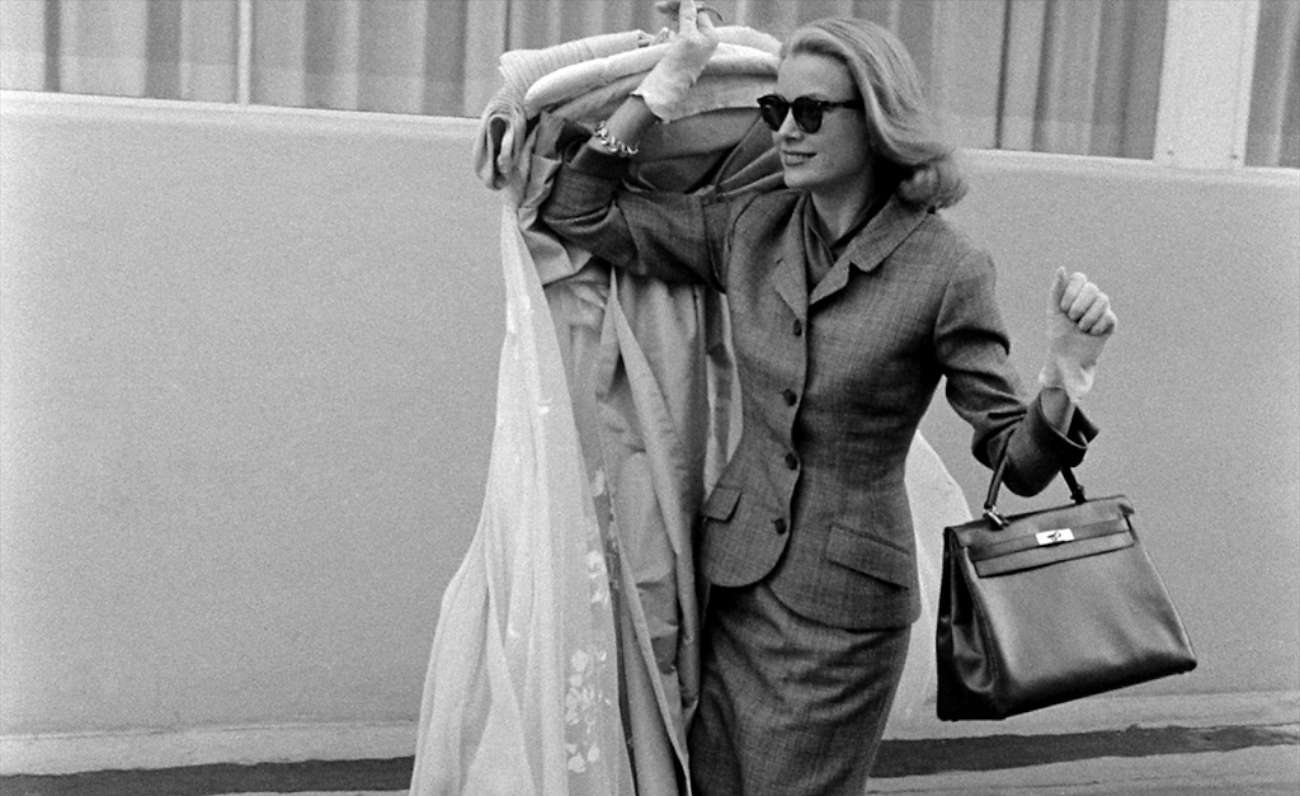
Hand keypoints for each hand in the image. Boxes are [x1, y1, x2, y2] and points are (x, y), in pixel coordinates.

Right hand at [634, 0, 718, 120]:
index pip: (698, 11)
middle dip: (675, 9)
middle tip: (658, 7)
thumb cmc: (680, 62)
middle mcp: (704, 39)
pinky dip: (671, 26)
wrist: (668, 85)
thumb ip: (688, 16)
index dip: (683, 5)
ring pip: (683, 21)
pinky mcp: (683, 49)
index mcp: (710, 36)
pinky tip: (664, 29)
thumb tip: (688, 0)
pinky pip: (679, 30)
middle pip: (691, 15)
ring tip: (660, 13)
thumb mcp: (686, 36)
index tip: (665, 5)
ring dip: (672, 16)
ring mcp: (694, 44)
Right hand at [1039, 267, 1117, 399]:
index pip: (1109, 315)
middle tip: (1075, 323)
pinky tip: (1060, 273)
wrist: (1061, 354)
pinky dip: (1064, 279)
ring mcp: (1082, 301)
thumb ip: (1079, 387)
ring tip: (1067, 312)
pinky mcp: (1065, 297)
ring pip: (1086, 285)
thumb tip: (1077, 399)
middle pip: (1100, 296)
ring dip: (1075, 297)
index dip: (1096, 323)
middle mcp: (1097, 310)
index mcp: (1105, 327)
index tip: (1084, 333)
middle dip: (1086, 310)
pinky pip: (1070, 280)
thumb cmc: (1074, 364)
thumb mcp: (1077, 377)